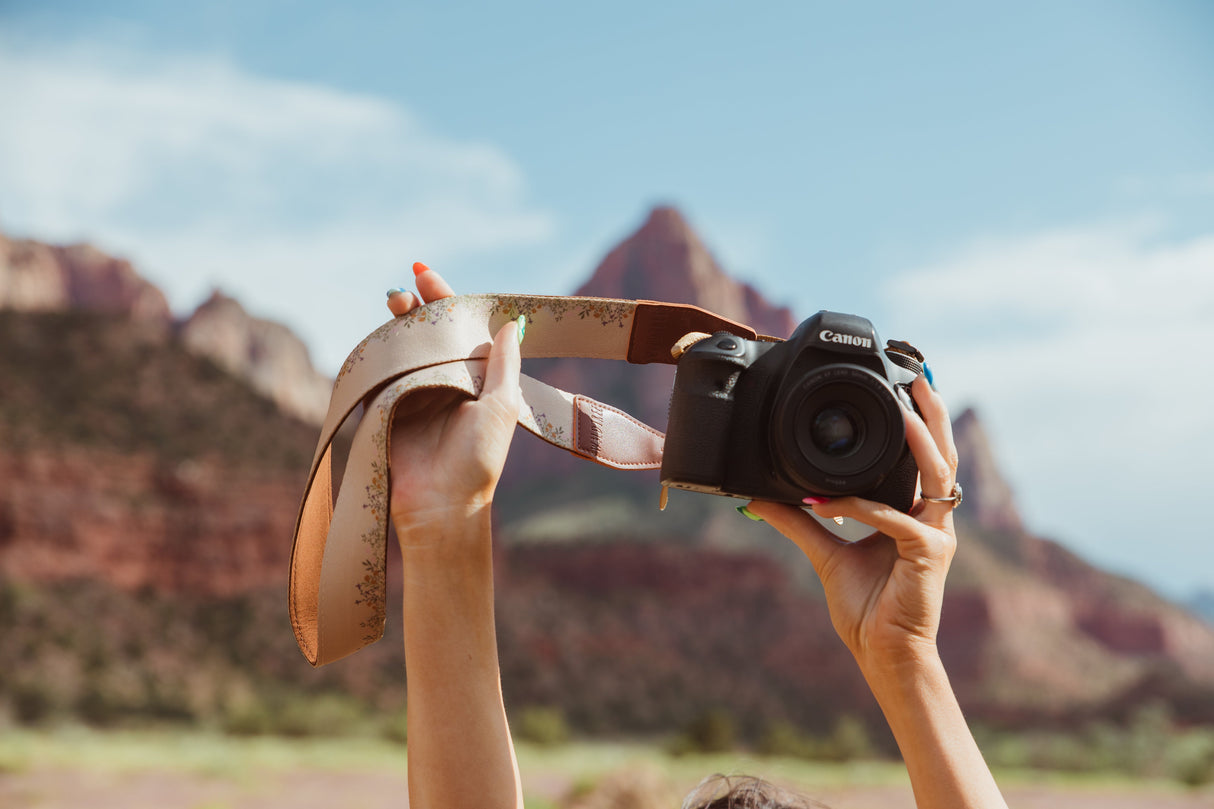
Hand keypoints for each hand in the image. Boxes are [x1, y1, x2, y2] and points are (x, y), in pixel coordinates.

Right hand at [384, 265, 522, 536]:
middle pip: (426, 333)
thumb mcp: (501, 407)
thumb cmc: (478, 462)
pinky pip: (379, 374)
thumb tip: (512, 324)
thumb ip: (504, 365)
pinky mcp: (386, 411)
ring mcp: (413, 396)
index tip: (428, 275)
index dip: (446, 301)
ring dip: (396, 325)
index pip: (459, 330)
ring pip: (402, 349)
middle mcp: (444, 384)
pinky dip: (377, 353)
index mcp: (475, 380)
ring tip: (393, 301)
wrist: (441, 508)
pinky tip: (377, 335)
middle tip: (407, 286)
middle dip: (415, 307)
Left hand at [746, 375, 959, 672]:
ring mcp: (937, 536)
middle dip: (934, 412)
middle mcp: (932, 519)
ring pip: (937, 475)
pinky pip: (895, 520)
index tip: (900, 386)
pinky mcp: (930, 556)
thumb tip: (760, 497)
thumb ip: (798, 519)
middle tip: (918, 375)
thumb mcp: (825, 552)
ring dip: (920, 441)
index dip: (917, 423)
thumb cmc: (866, 608)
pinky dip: (861, 507)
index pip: (922, 458)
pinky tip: (828, 503)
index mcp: (915, 513)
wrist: (882, 655)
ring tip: (902, 411)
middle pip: (943, 454)